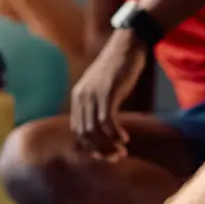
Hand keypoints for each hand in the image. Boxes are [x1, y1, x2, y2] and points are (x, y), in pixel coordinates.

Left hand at [70, 30, 148, 159]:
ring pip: (96, 130)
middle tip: (115, 157)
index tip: (103, 155)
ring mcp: (93, 95)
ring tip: (122, 151)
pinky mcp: (107, 93)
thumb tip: (102, 124)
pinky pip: (108, 121)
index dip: (89, 147)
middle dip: (100, 150)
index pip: (77, 131)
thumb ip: (98, 103)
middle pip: (85, 134)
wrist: (127, 45)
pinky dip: (115, 134)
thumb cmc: (119, 66)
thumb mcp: (103, 86)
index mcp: (78, 97)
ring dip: (109, 144)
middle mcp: (81, 97)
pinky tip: (125, 139)